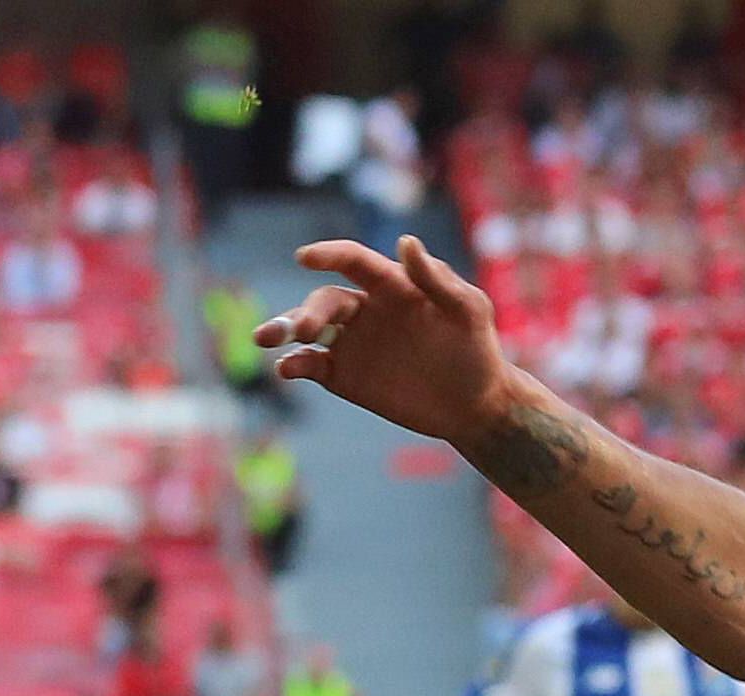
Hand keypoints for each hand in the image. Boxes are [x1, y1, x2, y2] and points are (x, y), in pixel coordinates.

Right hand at [254, 237, 514, 446]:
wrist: (478, 405)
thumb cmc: (478, 350)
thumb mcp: (469, 311)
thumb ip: (438, 280)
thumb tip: (405, 242)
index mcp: (391, 286)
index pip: (352, 261)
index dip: (328, 255)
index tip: (306, 258)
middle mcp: (364, 310)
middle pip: (324, 301)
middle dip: (306, 311)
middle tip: (302, 329)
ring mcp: (351, 342)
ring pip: (306, 330)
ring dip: (283, 330)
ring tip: (265, 338)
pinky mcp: (345, 376)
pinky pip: (311, 365)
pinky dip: (294, 365)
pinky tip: (285, 369)